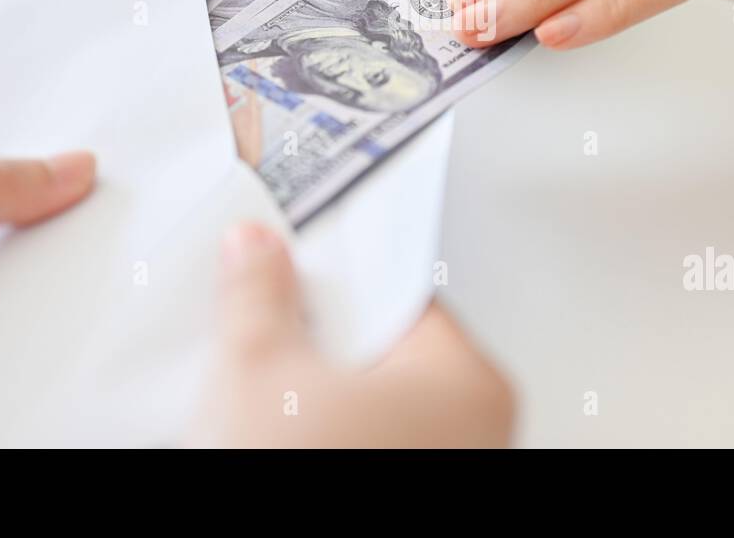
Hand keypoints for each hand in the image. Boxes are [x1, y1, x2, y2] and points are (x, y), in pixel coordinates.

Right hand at [190, 223, 513, 447]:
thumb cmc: (307, 479)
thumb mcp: (263, 375)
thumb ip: (259, 298)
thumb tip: (255, 251)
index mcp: (467, 378)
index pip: (398, 289)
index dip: (333, 273)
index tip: (289, 263)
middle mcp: (478, 426)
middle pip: (387, 347)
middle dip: (320, 337)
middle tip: (267, 328)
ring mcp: (455, 463)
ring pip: (378, 402)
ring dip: (320, 389)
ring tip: (268, 387)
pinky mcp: (424, 483)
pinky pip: (377, 440)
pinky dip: (331, 430)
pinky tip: (285, 433)